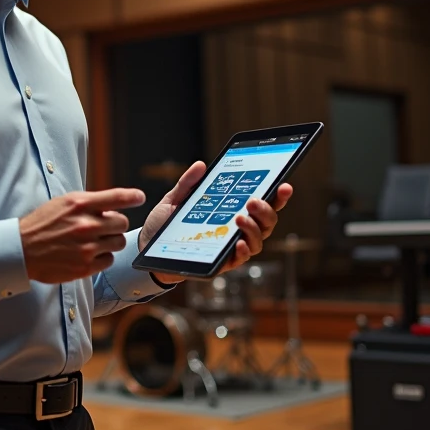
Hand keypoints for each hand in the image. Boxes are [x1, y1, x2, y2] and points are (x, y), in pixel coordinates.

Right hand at [20, 188, 146, 283]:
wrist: (22, 250)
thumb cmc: (43, 224)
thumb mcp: (63, 203)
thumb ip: (89, 203)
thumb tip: (114, 206)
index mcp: (79, 204)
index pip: (116, 197)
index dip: (132, 196)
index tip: (140, 197)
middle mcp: (85, 225)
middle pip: (122, 223)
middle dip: (115, 224)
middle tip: (103, 226)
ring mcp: (86, 248)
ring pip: (118, 242)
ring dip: (110, 241)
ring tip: (95, 241)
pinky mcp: (84, 267)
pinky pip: (109, 260)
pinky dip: (102, 257)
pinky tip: (89, 254)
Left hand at [138, 161, 292, 284]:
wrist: (145, 247)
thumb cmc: (163, 224)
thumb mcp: (174, 199)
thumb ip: (188, 183)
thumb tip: (201, 165)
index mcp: (230, 212)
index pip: (260, 205)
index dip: (276, 196)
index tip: (284, 185)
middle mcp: (235, 231)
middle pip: (265, 223)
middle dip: (266, 211)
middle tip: (253, 201)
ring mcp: (229, 248)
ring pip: (256, 242)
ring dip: (253, 229)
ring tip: (240, 217)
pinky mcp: (219, 264)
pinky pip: (238, 260)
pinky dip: (241, 251)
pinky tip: (237, 242)